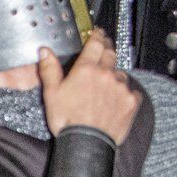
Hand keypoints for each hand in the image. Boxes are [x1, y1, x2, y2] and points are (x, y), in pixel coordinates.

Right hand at [39, 27, 141, 143]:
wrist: (86, 144)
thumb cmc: (67, 120)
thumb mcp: (51, 94)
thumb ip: (50, 69)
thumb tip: (45, 51)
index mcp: (86, 69)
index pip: (95, 44)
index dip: (97, 35)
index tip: (98, 32)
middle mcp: (106, 74)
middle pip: (111, 54)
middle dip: (108, 50)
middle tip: (104, 50)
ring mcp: (121, 88)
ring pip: (120, 74)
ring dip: (115, 75)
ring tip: (107, 85)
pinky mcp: (131, 102)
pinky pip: (131, 92)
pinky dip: (126, 93)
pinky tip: (117, 101)